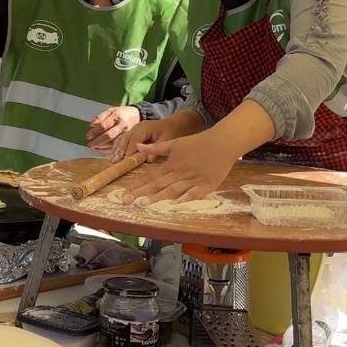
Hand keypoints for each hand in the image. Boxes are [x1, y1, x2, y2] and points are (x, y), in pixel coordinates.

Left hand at [86, 106, 141, 152]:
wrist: (138, 115)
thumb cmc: (123, 113)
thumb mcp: (111, 110)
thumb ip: (101, 117)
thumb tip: (91, 124)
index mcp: (117, 117)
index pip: (104, 125)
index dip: (95, 132)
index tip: (88, 136)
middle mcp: (122, 126)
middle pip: (109, 136)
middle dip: (98, 142)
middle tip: (89, 145)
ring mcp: (126, 134)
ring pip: (113, 143)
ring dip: (102, 147)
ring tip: (94, 148)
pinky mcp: (129, 140)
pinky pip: (118, 147)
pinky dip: (108, 150)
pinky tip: (101, 149)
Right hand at [108, 118, 181, 161]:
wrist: (173, 123)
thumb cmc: (170, 131)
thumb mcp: (167, 139)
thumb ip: (157, 148)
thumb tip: (148, 160)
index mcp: (144, 128)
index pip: (133, 140)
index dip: (129, 151)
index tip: (125, 161)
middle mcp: (136, 128)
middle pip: (124, 139)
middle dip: (119, 151)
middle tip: (115, 162)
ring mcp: (133, 129)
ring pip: (121, 139)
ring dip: (117, 149)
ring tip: (112, 160)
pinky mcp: (133, 133)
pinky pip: (122, 139)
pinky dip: (118, 147)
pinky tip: (115, 155)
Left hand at [122, 130, 240, 203]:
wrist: (222, 142)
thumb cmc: (198, 142)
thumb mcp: (175, 143)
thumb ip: (156, 148)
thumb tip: (138, 147)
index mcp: (171, 165)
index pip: (150, 177)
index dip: (137, 186)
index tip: (124, 194)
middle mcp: (180, 173)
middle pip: (158, 185)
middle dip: (142, 193)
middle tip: (127, 201)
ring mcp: (193, 179)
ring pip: (173, 190)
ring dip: (158, 197)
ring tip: (144, 204)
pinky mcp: (207, 185)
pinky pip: (195, 193)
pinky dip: (185, 198)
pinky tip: (175, 204)